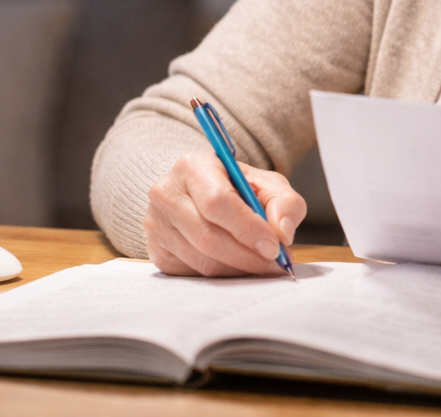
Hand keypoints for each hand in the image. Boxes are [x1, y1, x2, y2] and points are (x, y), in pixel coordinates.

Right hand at [144, 150, 306, 276]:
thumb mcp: (266, 184)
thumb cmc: (235, 188)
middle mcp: (167, 193)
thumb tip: (283, 232)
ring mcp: (156, 223)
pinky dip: (222, 275)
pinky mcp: (156, 250)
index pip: (217, 202)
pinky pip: (193, 273)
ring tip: (262, 264)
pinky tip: (237, 265)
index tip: (274, 246)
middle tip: (275, 264)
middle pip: (208, 236)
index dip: (248, 228)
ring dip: (238, 269)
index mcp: (193, 166)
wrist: (200, 193)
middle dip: (247, 256)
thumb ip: (284, 202)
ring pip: (202, 259)